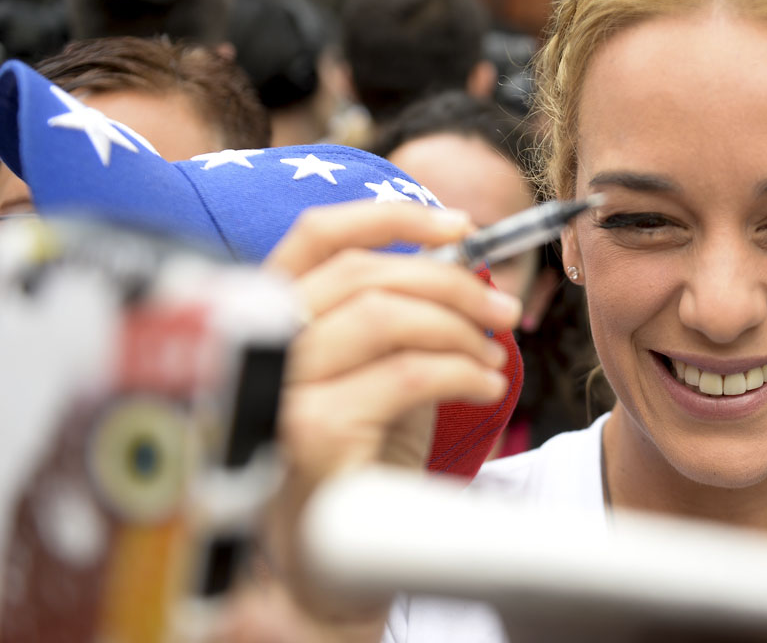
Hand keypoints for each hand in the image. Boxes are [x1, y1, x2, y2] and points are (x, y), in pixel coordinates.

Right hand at [259, 200, 520, 625]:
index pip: (316, 234)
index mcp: (271, 313)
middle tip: (504, 308)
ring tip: (493, 357)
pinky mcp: (311, 432)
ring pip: (384, 316)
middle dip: (451, 283)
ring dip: (460, 329)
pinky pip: (405, 374)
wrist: (332, 551)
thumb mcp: (380, 362)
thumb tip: (463, 255)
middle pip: (363, 274)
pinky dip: (461, 371)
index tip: (460, 225)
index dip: (391, 216)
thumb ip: (401, 309)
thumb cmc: (360, 446)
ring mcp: (279, 389)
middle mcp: (259, 344)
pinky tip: (484, 386)